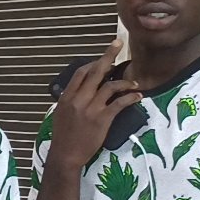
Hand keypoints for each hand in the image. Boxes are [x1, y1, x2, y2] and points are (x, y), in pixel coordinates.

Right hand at [48, 38, 143, 172]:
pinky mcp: (102, 119)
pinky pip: (119, 103)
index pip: (81, 73)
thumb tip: (80, 91)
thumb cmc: (63, 136)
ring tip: (134, 84)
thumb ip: (71, 100)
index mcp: (67, 97)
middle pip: (96, 72)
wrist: (65, 155)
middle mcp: (79, 99)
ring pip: (110, 86)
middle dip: (108, 56)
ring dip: (125, 82)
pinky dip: (130, 97)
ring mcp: (91, 108)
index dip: (93, 63)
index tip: (103, 60)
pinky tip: (137, 96)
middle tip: (119, 43)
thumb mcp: (61, 114)